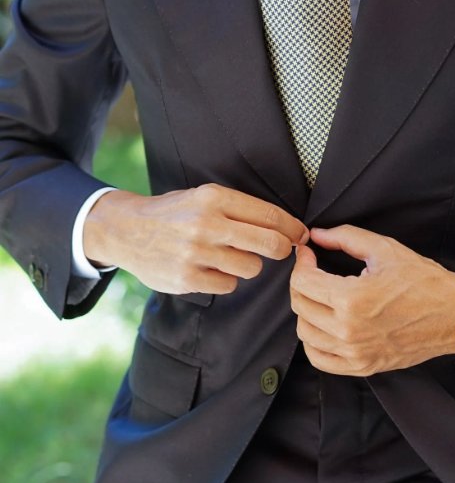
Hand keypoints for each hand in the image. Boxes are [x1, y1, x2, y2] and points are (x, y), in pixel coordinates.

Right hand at [83, 183, 308, 294]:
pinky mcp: (187, 278)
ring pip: (251, 267)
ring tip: (229, 256)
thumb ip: (240, 210)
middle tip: (281, 250)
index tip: (300, 236)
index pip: (271, 216)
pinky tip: (210, 268)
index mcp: (214, 198)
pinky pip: (228, 285)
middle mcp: (206, 224)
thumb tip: (287, 229)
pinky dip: (225, 279)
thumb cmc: (175, 213)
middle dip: (282, 249)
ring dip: (248, 265)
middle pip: (270, 244)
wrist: (126, 230)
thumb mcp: (203, 197)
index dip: (293, 229)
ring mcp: (196, 253)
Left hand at [289, 225, 454, 375]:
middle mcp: (348, 330)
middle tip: (313, 271)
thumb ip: (345, 238)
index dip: (301, 262)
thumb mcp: (385, 250)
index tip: (309, 254)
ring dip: (307, 311)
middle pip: (300, 306)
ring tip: (321, 297)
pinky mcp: (362, 366)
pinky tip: (324, 325)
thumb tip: (317, 235)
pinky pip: (320, 359)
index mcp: (352, 299)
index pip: (302, 282)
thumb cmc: (424, 281)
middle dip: (302, 283)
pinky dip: (314, 342)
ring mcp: (355, 352)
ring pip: (305, 333)